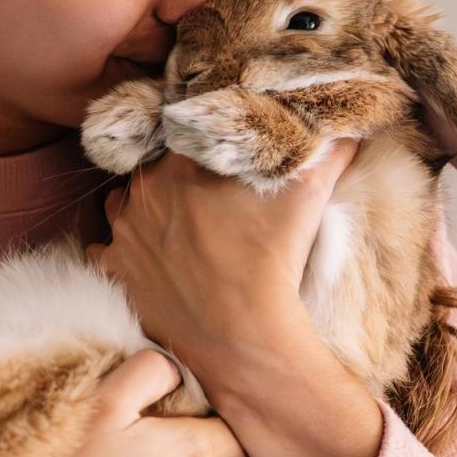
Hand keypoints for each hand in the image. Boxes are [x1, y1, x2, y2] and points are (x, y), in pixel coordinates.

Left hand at [84, 137, 358, 375]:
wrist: (241, 335)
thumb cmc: (275, 260)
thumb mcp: (309, 192)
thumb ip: (329, 147)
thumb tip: (348, 121)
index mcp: (181, 160)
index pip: (184, 130)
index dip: (202, 139)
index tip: (219, 155)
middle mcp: (143, 189)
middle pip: (155, 166)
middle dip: (177, 175)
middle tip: (207, 192)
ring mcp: (124, 231)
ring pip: (127, 201)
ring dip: (147, 207)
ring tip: (179, 221)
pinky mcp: (116, 269)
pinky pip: (107, 248)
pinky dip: (124, 249)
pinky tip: (152, 254)